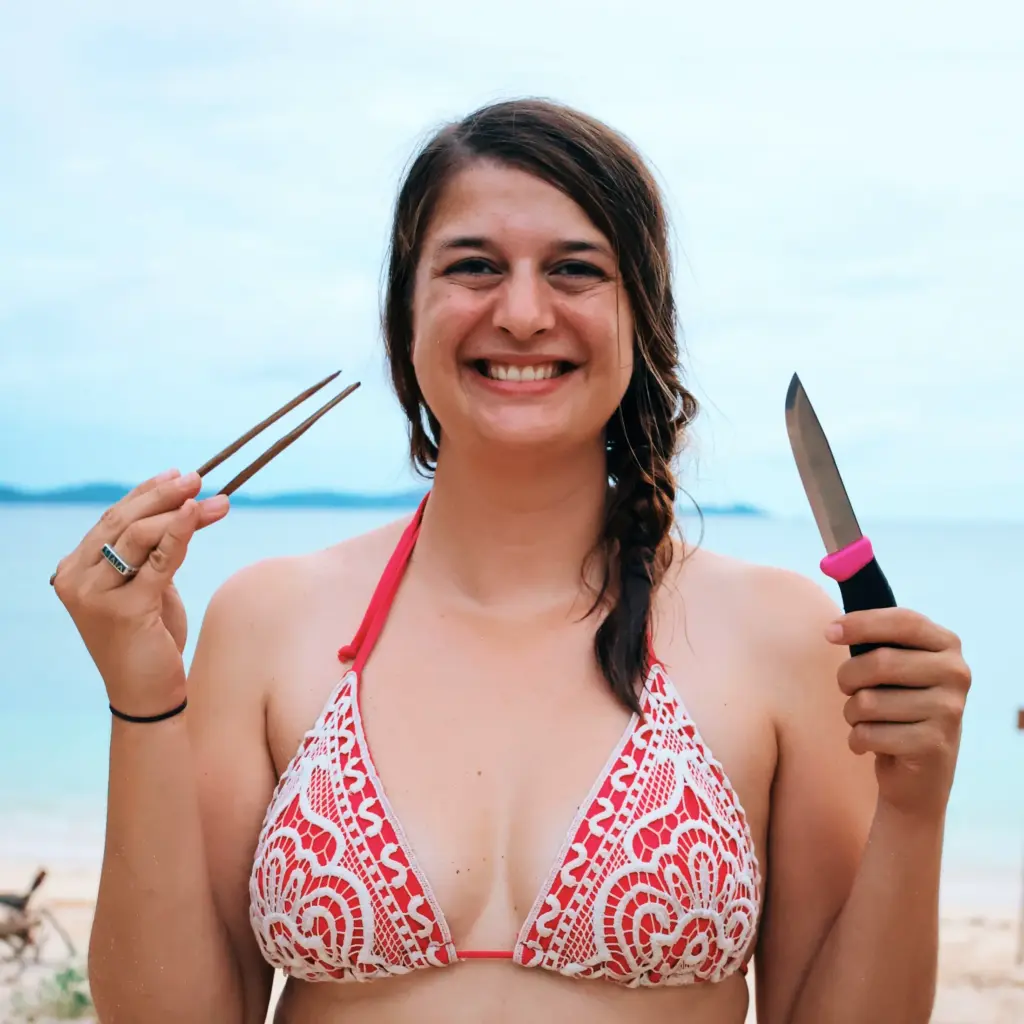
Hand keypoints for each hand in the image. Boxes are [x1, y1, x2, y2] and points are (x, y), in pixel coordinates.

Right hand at [52, 469, 229, 716]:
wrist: (148, 693)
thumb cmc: (149, 639)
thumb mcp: (148, 585)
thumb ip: (152, 551)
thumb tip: (184, 505)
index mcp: (74, 569)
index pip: (113, 518)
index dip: (147, 493)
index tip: (180, 475)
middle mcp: (75, 579)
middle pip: (123, 521)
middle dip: (165, 495)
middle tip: (200, 479)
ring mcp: (94, 595)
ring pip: (138, 536)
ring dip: (181, 512)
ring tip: (216, 501)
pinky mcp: (122, 610)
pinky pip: (157, 561)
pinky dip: (180, 533)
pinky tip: (198, 515)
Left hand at [826, 609, 970, 819]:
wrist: (920, 774)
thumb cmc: (899, 707)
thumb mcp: (895, 668)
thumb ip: (877, 642)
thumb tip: (835, 628)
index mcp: (946, 645)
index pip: (904, 621)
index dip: (862, 623)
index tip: (829, 632)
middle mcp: (955, 674)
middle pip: (880, 662)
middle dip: (848, 677)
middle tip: (847, 689)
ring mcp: (949, 710)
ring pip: (868, 701)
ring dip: (852, 713)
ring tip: (866, 721)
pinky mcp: (934, 744)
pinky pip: (869, 734)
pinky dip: (858, 740)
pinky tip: (872, 744)